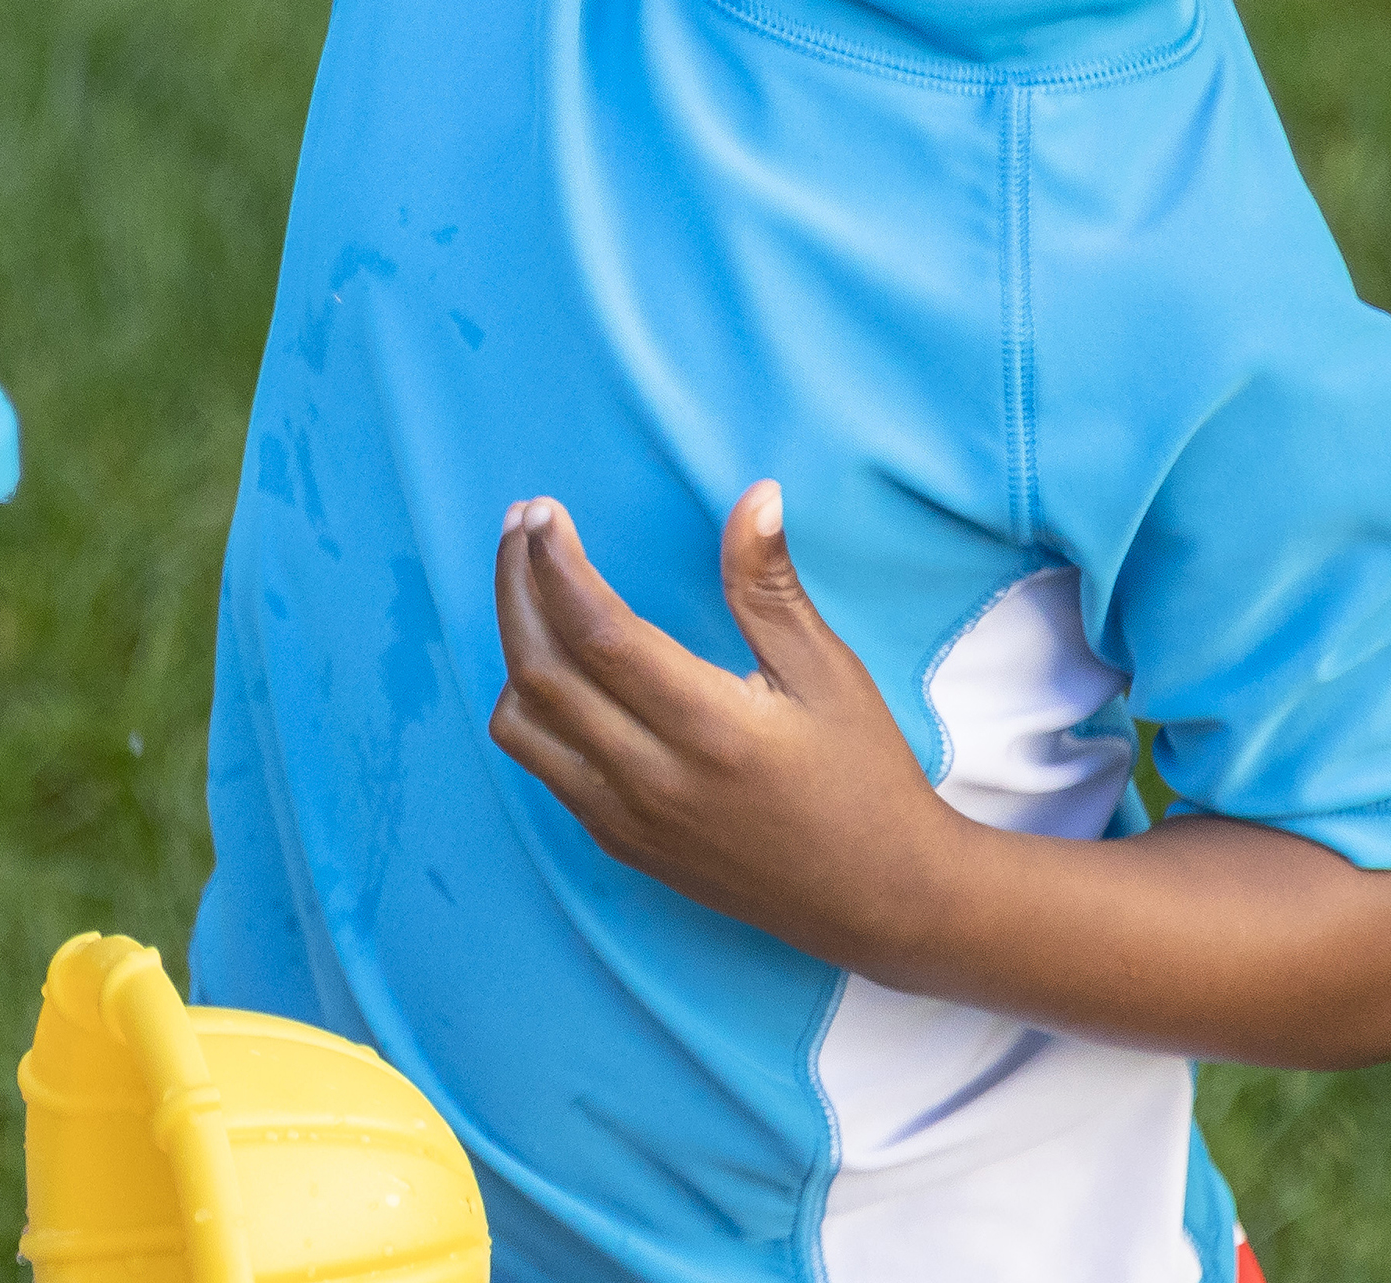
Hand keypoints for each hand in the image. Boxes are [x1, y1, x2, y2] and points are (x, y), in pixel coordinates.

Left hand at [489, 483, 958, 975]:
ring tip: (527, 585)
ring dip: (510, 646)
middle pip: (540, 670)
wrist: (885, 901)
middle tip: (520, 524)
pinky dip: (529, 706)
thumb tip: (757, 493)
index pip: (597, 633)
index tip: (542, 511)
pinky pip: (543, 768)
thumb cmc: (865, 775)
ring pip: (522, 724)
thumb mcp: (829, 672)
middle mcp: (656, 780)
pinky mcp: (623, 845)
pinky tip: (551, 661)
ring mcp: (631, 820)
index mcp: (711, 729)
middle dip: (516, 584)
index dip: (555, 564)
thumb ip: (772, 584)